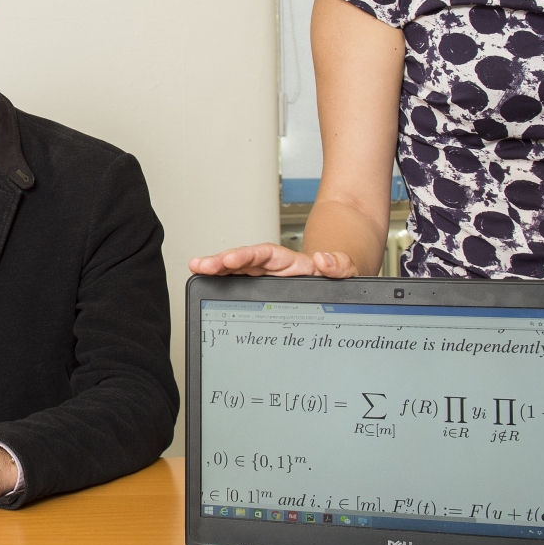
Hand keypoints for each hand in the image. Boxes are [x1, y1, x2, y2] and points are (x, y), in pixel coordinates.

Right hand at [189, 242, 357, 277]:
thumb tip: (323, 260)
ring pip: (235, 271)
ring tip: (195, 269)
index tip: (230, 260)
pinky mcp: (260, 288)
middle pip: (242, 261)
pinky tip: (204, 281)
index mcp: (290, 263)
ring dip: (215, 270)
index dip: (245, 257)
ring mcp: (264, 278)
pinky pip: (237, 283)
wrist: (337, 284)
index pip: (264, 255)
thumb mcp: (347, 269)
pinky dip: (220, 281)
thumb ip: (339, 264)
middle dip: (220, 262)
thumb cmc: (339, 276)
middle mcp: (273, 268)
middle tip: (201, 265)